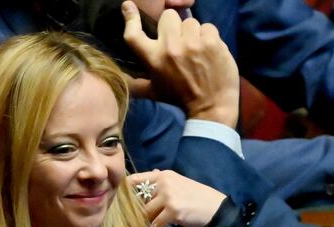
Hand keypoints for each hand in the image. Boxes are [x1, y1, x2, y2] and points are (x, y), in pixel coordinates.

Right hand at [122, 1, 239, 126]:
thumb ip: (137, 84)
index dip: (130, 18)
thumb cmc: (181, 99)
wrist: (211, 108)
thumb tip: (121, 78)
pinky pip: (208, 28)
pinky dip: (210, 38)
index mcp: (154, 59)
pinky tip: (210, 52)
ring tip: (197, 50)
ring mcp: (192, 44)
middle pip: (168, 17)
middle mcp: (171, 48)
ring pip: (190, 22)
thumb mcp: (155, 92)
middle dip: (174, 27)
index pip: (134, 34)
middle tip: (181, 42)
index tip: (129, 6)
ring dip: (194, 34)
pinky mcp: (212, 43)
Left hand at [128, 170, 225, 226]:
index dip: (125, 191)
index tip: (121, 202)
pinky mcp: (173, 211)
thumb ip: (161, 182)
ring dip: (145, 223)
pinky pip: (155, 224)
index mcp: (163, 175)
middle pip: (140, 200)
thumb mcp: (178, 183)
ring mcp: (169, 197)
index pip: (136, 179)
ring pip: (146, 213)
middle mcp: (164, 183)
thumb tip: (146, 177)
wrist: (215, 208)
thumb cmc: (196, 197)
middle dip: (137, 212)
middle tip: (135, 222)